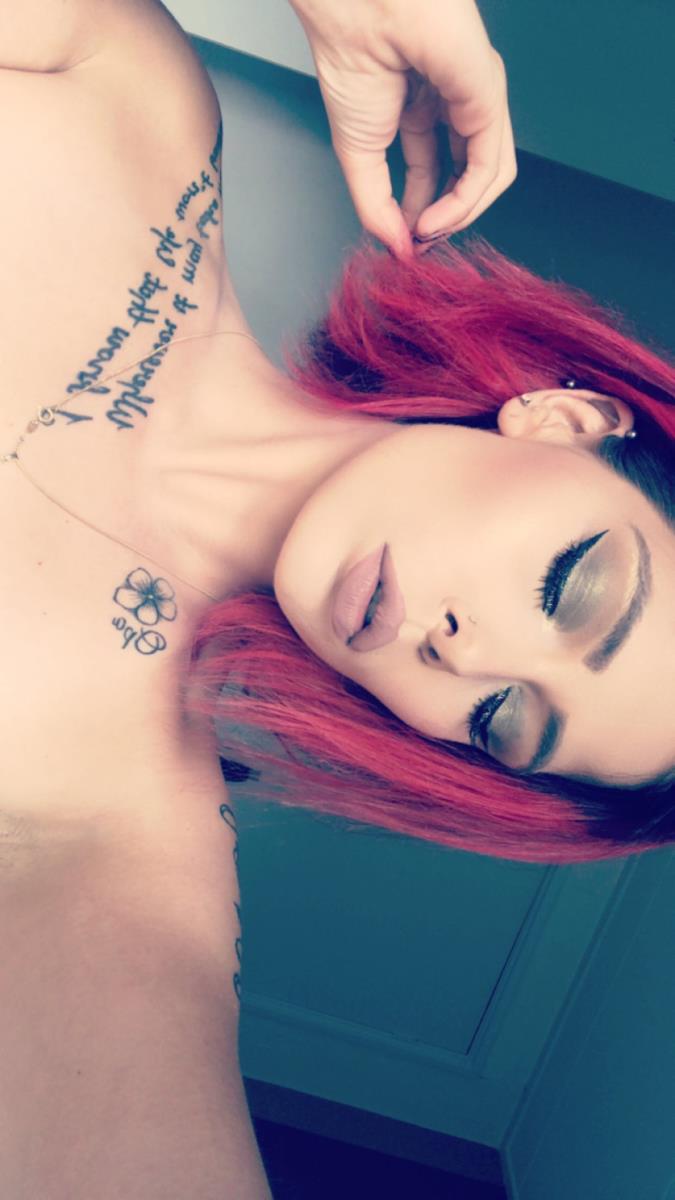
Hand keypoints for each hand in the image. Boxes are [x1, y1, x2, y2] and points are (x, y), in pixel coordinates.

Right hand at [289, 0, 516, 259]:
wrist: (354, 13)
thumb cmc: (350, 57)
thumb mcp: (357, 154)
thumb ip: (375, 207)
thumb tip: (395, 248)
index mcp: (421, 106)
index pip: (435, 173)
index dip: (420, 214)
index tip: (404, 243)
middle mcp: (454, 103)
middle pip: (467, 178)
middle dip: (444, 220)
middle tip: (419, 243)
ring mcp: (476, 99)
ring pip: (486, 177)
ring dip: (456, 218)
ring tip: (426, 233)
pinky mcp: (488, 96)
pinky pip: (488, 165)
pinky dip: (463, 203)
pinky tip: (436, 218)